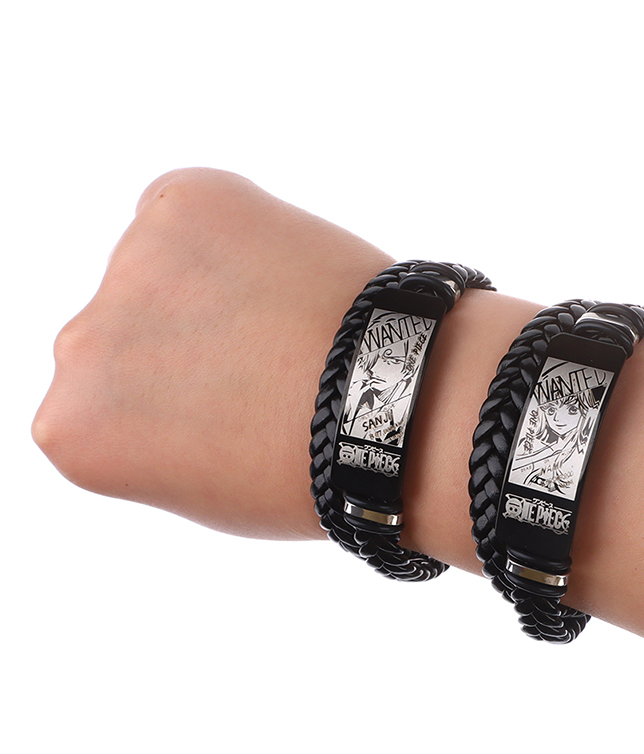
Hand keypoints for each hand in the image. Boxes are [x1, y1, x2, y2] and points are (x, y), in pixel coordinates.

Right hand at [33, 168, 395, 539]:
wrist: (395, 405)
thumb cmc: (308, 465)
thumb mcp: (196, 484)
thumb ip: (144, 435)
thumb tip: (149, 379)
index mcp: (71, 428)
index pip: (99, 402)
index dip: (171, 404)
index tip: (218, 412)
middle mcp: (78, 343)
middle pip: (122, 329)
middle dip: (177, 340)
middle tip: (255, 363)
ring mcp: (129, 263)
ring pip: (160, 266)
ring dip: (208, 283)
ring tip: (282, 322)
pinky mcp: (185, 200)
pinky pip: (193, 210)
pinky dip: (234, 231)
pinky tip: (282, 274)